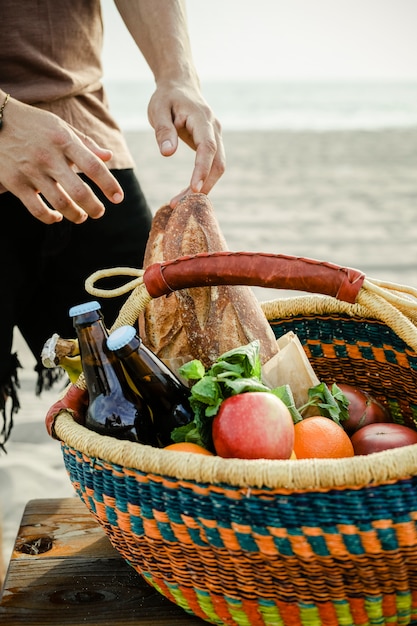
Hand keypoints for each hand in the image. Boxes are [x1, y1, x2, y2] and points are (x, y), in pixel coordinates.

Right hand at [0, 97, 123, 223]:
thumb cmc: (34, 124)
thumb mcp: (60, 127)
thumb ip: (85, 144)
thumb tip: (108, 157)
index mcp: (63, 140)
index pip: (93, 166)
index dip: (109, 185)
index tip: (118, 198)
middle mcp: (48, 156)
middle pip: (79, 191)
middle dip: (94, 207)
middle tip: (100, 212)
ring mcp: (30, 170)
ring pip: (60, 203)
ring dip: (76, 215)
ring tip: (81, 217)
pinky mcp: (15, 182)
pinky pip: (37, 209)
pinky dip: (50, 218)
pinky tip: (57, 217)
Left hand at [147, 81, 224, 206]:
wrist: (180, 85)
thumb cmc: (167, 97)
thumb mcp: (158, 109)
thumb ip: (164, 131)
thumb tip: (168, 154)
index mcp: (203, 119)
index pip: (208, 148)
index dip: (202, 169)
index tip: (194, 189)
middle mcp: (214, 129)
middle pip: (218, 163)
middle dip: (203, 186)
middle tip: (180, 203)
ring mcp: (216, 137)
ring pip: (217, 167)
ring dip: (203, 187)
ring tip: (180, 202)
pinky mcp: (212, 145)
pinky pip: (211, 166)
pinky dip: (202, 181)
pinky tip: (187, 192)